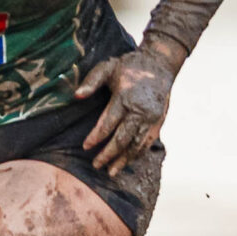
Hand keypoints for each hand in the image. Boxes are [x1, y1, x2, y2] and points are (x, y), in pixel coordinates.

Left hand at [76, 38, 179, 173]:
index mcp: (125, 98)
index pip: (107, 124)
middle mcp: (140, 111)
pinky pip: (147, 142)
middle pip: (122, 139)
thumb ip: (91, 81)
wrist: (160, 64)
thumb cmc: (130, 65)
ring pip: (136, 145)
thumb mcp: (107, 67)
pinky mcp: (159, 122)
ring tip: (111, 171)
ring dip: (124, 160)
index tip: (85, 147)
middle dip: (108, 155)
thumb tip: (76, 96)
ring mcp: (151, 118)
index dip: (96, 138)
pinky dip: (137, 153)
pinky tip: (127, 160)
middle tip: (96, 165)